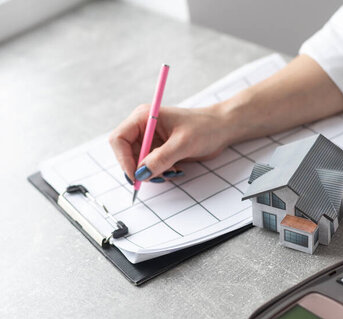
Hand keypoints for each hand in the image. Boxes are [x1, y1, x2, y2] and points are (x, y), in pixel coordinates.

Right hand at [109, 104, 233, 182]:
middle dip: (140, 168)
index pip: (119, 139)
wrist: (223, 128)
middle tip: (159, 176)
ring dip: (152, 172)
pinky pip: (151, 167)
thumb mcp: (183, 144)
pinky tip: (175, 169)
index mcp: (144, 117)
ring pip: (139, 164)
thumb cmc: (206, 127)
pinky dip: (160, 172)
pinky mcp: (160, 150)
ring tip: (173, 171)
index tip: (136, 176)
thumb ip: (161, 159)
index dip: (124, 159)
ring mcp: (152, 140)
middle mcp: (144, 128)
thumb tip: (141, 173)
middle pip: (127, 154)